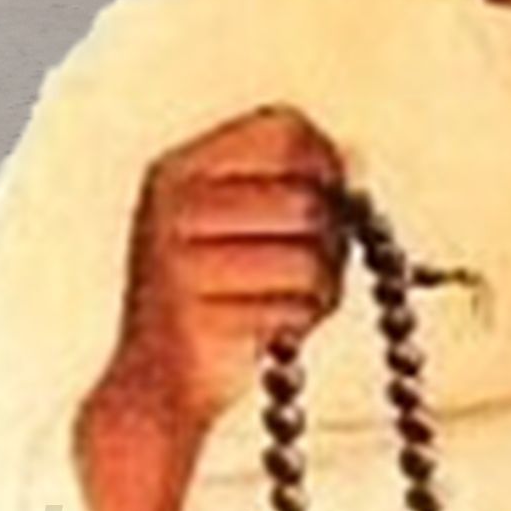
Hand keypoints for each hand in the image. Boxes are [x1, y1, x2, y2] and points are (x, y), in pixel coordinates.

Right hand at [75, 106, 347, 510]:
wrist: (155, 381)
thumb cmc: (211, 295)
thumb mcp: (231, 224)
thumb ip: (289, 184)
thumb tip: (355, 156)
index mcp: (177, 168)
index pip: (282, 129)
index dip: (324, 160)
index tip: (328, 196)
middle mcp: (171, 204)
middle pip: (305, 198)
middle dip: (329, 237)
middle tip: (313, 262)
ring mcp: (181, 259)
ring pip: (312, 258)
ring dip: (322, 287)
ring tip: (291, 299)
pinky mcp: (203, 315)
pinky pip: (298, 306)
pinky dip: (304, 321)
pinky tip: (276, 326)